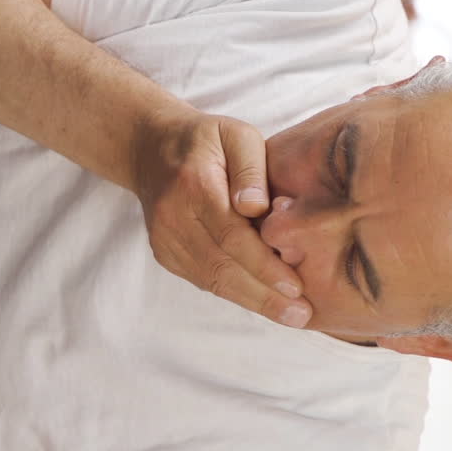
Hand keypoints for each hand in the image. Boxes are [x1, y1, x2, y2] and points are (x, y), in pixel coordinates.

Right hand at [132, 109, 312, 327]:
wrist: (151, 148)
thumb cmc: (207, 140)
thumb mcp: (236, 135)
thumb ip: (251, 169)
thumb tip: (258, 208)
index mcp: (194, 185)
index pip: (232, 235)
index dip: (264, 265)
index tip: (296, 286)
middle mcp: (173, 218)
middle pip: (222, 266)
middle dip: (264, 296)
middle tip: (301, 315)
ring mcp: (165, 239)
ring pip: (212, 280)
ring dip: (252, 301)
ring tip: (289, 315)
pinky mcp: (165, 254)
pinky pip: (203, 279)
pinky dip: (235, 293)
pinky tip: (264, 301)